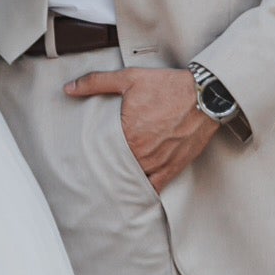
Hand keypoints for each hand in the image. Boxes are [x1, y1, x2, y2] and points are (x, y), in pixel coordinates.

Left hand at [64, 66, 217, 193]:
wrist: (205, 96)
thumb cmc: (168, 87)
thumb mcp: (129, 78)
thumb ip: (96, 82)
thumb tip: (69, 88)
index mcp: (127, 133)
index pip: (101, 153)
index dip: (90, 158)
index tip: (80, 162)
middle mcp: (141, 152)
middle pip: (115, 170)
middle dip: (103, 172)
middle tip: (90, 178)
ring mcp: (158, 163)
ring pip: (132, 181)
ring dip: (120, 184)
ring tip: (106, 189)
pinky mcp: (173, 168)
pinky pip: (155, 187)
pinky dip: (143, 192)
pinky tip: (132, 196)